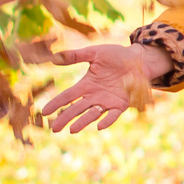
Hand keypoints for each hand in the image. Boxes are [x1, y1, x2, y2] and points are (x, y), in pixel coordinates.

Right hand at [37, 42, 172, 133]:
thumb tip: (53, 58)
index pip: (67, 96)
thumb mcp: (94, 54)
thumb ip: (76, 56)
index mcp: (86, 85)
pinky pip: (113, 115)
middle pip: (76, 109)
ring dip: (82, 122)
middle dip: (65, 118)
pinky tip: (99, 126)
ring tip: (72, 130)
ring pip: (92, 114)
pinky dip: (106, 120)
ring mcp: (107, 101)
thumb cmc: (116, 56)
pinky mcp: (121, 104)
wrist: (139, 60)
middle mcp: (94, 96)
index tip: (44, 112)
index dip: (56, 104)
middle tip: (54, 129)